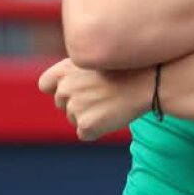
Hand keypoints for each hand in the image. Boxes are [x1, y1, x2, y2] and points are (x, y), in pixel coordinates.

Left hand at [38, 58, 152, 140]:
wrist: (147, 82)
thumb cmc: (127, 70)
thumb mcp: (96, 60)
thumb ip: (75, 73)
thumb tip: (65, 88)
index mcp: (64, 69)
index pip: (45, 84)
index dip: (59, 88)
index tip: (76, 89)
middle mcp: (64, 88)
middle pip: (62, 105)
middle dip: (79, 103)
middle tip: (104, 95)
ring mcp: (73, 107)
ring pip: (74, 120)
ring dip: (90, 116)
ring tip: (111, 103)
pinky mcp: (85, 125)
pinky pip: (85, 134)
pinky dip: (97, 130)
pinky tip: (112, 116)